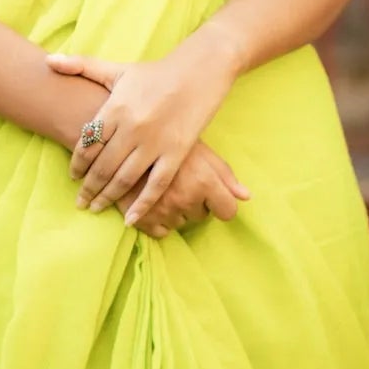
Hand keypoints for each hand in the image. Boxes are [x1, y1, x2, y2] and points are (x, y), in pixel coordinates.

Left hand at [46, 33, 239, 226]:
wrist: (198, 71)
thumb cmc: (154, 73)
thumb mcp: (117, 69)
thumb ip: (81, 65)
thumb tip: (47, 60)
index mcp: (115, 107)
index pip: (87, 145)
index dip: (77, 165)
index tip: (72, 177)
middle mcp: (131, 127)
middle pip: (102, 167)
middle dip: (88, 188)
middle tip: (80, 202)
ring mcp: (154, 142)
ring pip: (124, 179)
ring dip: (107, 197)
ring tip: (96, 208)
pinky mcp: (176, 153)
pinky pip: (156, 185)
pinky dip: (141, 204)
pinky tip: (129, 219)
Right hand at [114, 140, 250, 239]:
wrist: (122, 136)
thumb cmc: (166, 138)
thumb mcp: (199, 149)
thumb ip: (223, 174)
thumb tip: (246, 197)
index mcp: (203, 179)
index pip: (227, 211)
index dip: (220, 203)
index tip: (211, 196)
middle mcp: (185, 197)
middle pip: (202, 216)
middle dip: (194, 202)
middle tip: (180, 181)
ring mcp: (163, 209)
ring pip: (181, 223)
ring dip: (176, 210)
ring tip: (164, 188)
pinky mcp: (142, 218)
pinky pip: (161, 232)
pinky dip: (158, 220)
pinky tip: (153, 202)